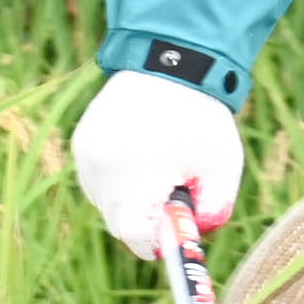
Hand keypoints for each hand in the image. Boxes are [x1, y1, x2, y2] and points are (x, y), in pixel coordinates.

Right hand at [71, 69, 243, 260]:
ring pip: (105, 202)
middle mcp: (102, 170)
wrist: (170, 62)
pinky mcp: (81, 143)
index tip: (176, 232)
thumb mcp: (222, 165)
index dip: (157, 241)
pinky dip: (117, 180)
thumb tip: (197, 234)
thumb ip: (215, 208)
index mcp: (136, 177)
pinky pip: (96, 180)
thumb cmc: (200, 116)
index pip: (135, 235)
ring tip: (158, 167)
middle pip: (119, 223)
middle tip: (174, 194)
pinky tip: (139, 156)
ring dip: (130, 200)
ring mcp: (87, 156)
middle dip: (146, 220)